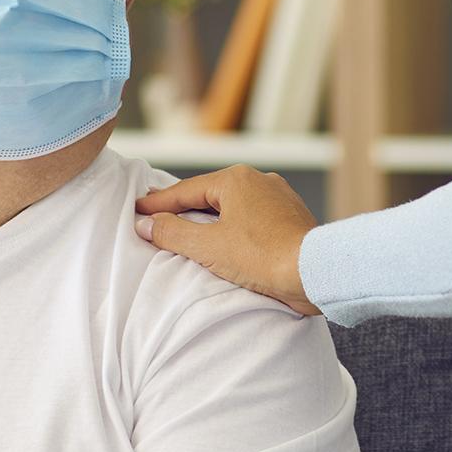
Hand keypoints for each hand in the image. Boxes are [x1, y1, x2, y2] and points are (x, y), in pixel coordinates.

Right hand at [134, 166, 321, 315]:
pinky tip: (226, 241)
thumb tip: (147, 224)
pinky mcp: (290, 218)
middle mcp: (259, 181)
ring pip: (233, 207)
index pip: (186, 190)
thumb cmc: (263, 256)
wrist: (316, 272)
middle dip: (183, 207)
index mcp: (237, 180)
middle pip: (210, 195)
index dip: (158, 203)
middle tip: (157, 213)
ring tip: (188, 228)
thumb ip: (173, 233)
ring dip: (209, 219)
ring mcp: (278, 199)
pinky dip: (233, 227)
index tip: (136, 209)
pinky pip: (252, 219)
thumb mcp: (208, 247)